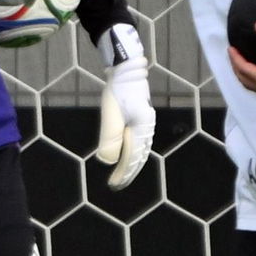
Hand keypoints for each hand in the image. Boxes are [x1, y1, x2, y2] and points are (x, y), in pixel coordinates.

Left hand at [96, 24, 154, 190]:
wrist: (127, 70)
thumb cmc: (118, 91)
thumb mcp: (110, 114)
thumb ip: (110, 138)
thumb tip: (108, 161)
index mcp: (142, 129)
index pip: (132, 158)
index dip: (122, 173)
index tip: (113, 185)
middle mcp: (147, 129)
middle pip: (139, 157)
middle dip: (127, 172)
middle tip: (116, 185)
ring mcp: (146, 124)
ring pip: (140, 150)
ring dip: (131, 164)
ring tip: (122, 176)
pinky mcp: (141, 119)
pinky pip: (139, 142)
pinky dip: (134, 153)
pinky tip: (127, 156)